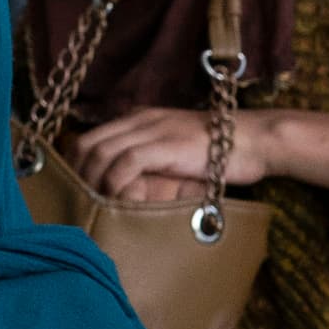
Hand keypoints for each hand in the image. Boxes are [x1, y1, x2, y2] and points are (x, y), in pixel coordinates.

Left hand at [63, 106, 253, 206]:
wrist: (256, 140)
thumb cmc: (220, 152)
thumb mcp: (176, 152)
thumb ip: (150, 162)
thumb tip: (129, 189)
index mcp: (139, 119)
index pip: (90, 138)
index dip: (75, 166)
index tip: (72, 192)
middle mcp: (140, 120)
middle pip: (87, 145)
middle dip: (76, 177)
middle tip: (78, 206)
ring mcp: (153, 130)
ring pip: (102, 153)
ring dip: (92, 183)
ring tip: (93, 208)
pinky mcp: (167, 144)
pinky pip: (127, 162)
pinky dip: (115, 184)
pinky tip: (116, 202)